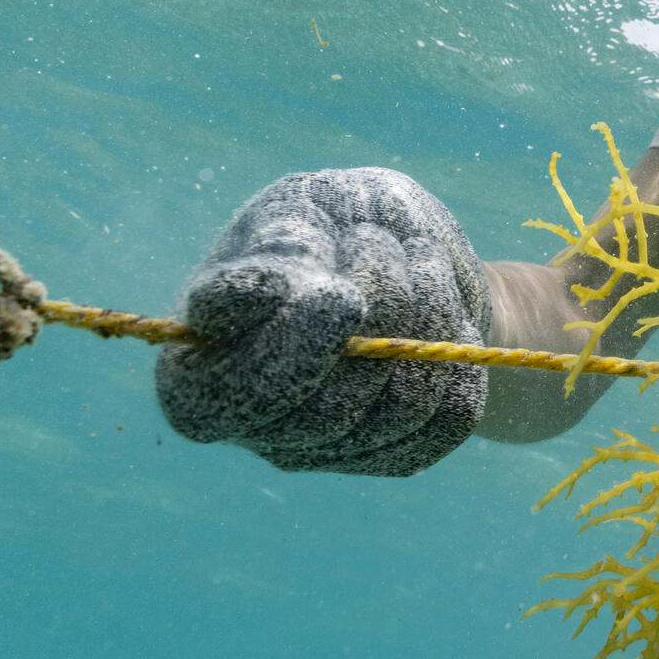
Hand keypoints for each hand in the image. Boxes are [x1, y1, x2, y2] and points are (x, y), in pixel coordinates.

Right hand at [156, 168, 492, 475]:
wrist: (410, 256)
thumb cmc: (338, 219)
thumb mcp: (308, 205)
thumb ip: (285, 249)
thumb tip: (279, 295)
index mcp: (197, 358)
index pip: (215, 394)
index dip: (294, 349)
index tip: (341, 294)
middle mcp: (251, 421)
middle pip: (325, 410)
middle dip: (381, 316)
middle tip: (386, 245)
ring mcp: (319, 447)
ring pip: (397, 410)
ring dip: (429, 324)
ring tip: (421, 267)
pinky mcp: (387, 453)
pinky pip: (443, 423)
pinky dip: (460, 361)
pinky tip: (447, 320)